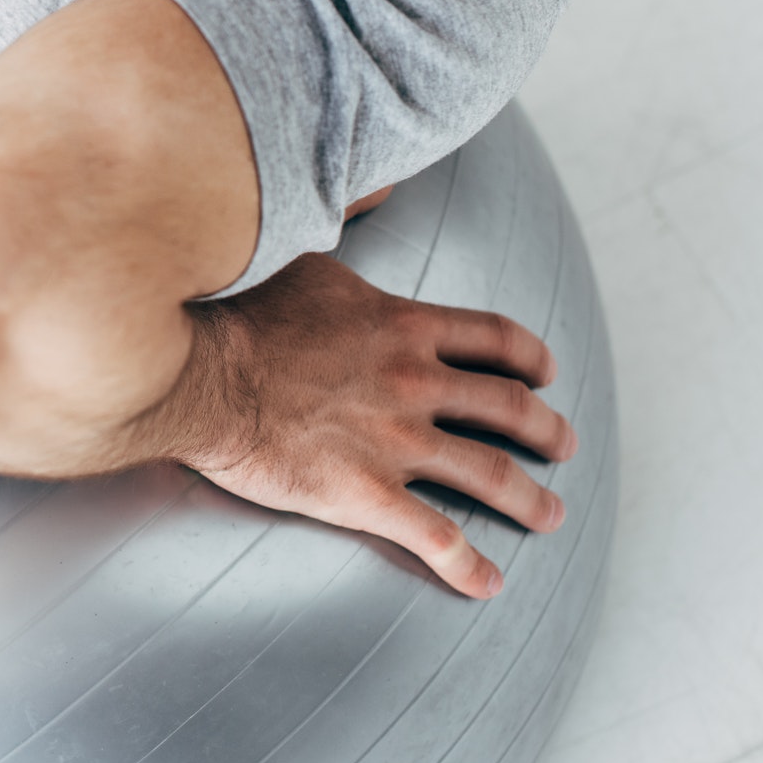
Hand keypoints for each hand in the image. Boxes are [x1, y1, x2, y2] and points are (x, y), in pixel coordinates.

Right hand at [173, 253, 577, 598]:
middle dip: (547, 430)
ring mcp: (394, 441)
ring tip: (550, 514)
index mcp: (402, 326)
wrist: (198, 372)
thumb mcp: (302, 250)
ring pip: (488, 474)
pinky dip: (468, 564)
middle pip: (507, 407)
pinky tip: (488, 582)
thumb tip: (378, 181)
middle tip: (563, 445)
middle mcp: (413, 383)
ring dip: (529, 498)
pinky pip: (434, 536)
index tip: (544, 373)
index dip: (529, 358)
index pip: (493, 338)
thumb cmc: (238, 311)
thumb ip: (348, 218)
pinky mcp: (364, 494)